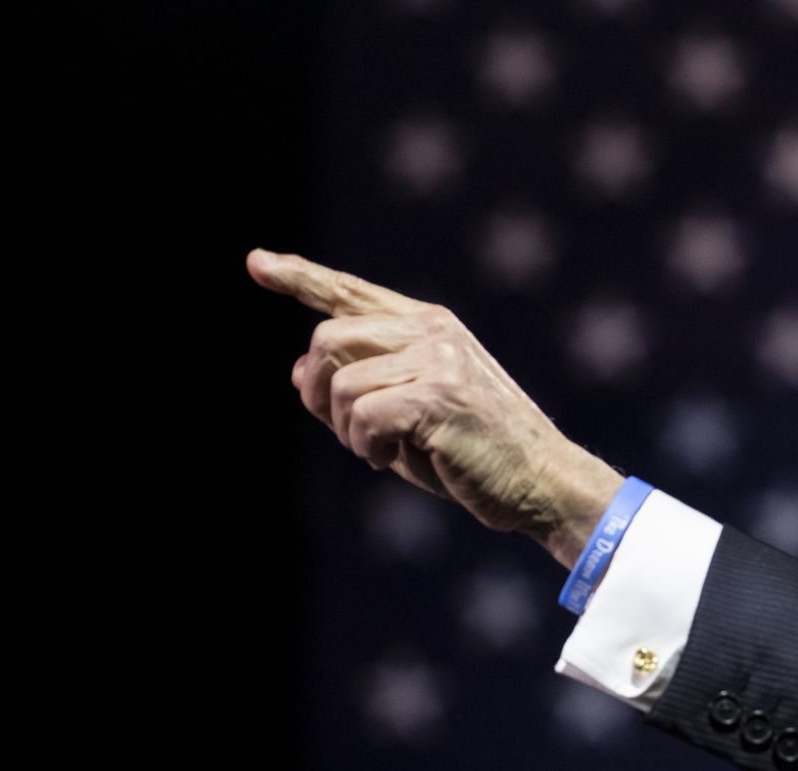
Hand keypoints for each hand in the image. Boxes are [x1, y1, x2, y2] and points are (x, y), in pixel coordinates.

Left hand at [248, 249, 621, 566]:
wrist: (541, 482)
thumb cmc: (474, 457)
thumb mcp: (405, 419)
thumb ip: (357, 389)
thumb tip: (296, 371)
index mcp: (427, 325)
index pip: (350, 292)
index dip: (299, 277)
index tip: (257, 262)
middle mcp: (431, 329)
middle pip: (328, 337)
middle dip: (317, 393)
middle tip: (347, 433)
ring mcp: (438, 356)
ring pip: (339, 383)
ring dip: (345, 430)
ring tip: (381, 451)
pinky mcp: (439, 393)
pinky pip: (362, 416)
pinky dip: (366, 447)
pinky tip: (393, 459)